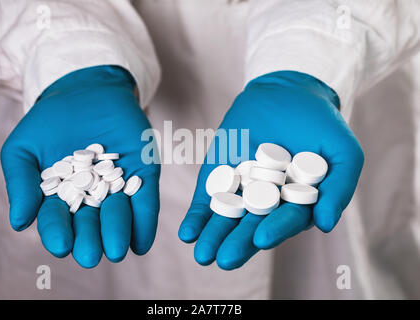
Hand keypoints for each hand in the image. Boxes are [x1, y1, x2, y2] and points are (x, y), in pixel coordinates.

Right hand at [1, 66, 159, 267]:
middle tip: (91, 255)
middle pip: (90, 225)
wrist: (85, 90)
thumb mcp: (24, 148)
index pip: (58, 221)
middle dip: (91, 240)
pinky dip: (145, 221)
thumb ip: (21, 183)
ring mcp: (119, 187)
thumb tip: (19, 222)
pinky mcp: (144, 173)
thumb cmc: (50, 121)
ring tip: (116, 248)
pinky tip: (142, 241)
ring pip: (119, 216)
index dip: (58, 233)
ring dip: (118, 233)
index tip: (61, 246)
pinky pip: (146, 200)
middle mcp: (92, 199)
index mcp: (61, 198)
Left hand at [179, 71, 363, 269]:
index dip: (276, 229)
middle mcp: (267, 202)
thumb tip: (327, 224)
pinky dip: (197, 216)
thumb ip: (339, 187)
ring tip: (203, 254)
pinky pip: (206, 199)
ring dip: (214, 236)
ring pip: (227, 218)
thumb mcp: (343, 151)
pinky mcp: (218, 176)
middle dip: (239, 243)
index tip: (262, 238)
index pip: (286, 220)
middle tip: (225, 259)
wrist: (286, 90)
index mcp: (297, 202)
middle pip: (252, 226)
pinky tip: (188, 233)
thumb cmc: (320, 124)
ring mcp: (241, 189)